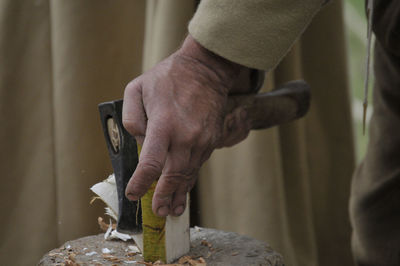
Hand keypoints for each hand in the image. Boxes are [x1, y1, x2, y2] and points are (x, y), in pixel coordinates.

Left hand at [123, 35, 250, 216]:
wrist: (206, 70)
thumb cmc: (168, 77)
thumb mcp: (136, 88)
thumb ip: (132, 118)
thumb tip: (140, 143)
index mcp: (163, 124)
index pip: (151, 163)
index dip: (141, 183)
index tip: (133, 194)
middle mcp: (185, 136)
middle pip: (173, 175)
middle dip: (164, 196)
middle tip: (158, 212)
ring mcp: (202, 140)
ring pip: (189, 174)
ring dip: (179, 194)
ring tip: (172, 210)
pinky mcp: (211, 140)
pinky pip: (198, 165)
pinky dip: (190, 179)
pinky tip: (184, 189)